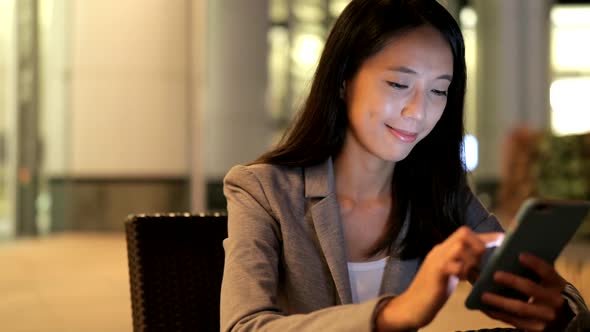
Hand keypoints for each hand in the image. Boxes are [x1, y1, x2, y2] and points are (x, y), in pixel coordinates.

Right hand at [376, 227, 502, 330]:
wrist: (411, 305)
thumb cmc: (433, 291)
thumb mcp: (451, 274)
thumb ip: (462, 264)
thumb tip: (482, 263)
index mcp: (444, 249)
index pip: (465, 234)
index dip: (486, 235)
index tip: (502, 239)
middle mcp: (440, 250)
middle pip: (463, 232)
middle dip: (480, 243)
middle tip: (483, 261)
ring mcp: (436, 260)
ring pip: (460, 246)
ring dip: (473, 258)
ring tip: (473, 272)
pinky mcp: (436, 273)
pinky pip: (454, 265)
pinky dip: (464, 271)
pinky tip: (465, 280)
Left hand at [481, 253, 567, 330]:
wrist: (560, 319)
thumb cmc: (546, 293)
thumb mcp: (547, 282)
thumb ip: (533, 272)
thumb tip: (507, 256)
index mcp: (558, 284)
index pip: (548, 272)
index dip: (535, 264)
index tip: (520, 255)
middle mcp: (555, 301)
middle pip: (532, 289)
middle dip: (513, 281)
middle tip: (495, 275)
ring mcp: (545, 317)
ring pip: (521, 308)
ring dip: (500, 301)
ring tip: (483, 295)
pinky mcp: (535, 328)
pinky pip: (514, 321)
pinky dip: (498, 314)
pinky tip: (485, 307)